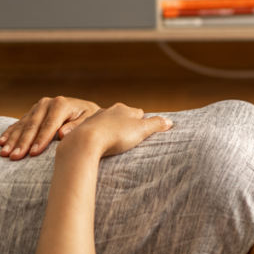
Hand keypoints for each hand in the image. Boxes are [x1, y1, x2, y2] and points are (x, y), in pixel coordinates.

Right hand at [0, 96, 101, 159]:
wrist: (85, 111)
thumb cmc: (89, 119)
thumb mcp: (89, 121)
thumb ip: (77, 127)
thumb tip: (62, 134)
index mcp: (61, 104)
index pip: (49, 125)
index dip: (40, 140)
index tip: (33, 154)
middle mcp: (46, 103)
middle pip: (32, 126)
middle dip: (23, 143)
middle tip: (15, 157)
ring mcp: (37, 108)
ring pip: (23, 126)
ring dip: (13, 140)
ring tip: (4, 153)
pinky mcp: (31, 113)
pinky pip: (18, 124)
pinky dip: (9, 133)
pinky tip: (1, 143)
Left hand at [57, 103, 171, 159]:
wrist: (87, 140)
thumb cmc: (116, 135)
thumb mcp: (141, 130)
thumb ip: (156, 125)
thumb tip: (170, 121)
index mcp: (124, 109)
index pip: (138, 113)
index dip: (143, 122)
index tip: (144, 131)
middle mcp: (109, 110)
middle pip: (122, 116)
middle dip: (126, 124)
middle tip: (130, 137)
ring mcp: (95, 118)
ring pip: (106, 122)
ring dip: (111, 129)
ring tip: (114, 142)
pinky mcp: (83, 128)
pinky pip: (94, 131)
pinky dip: (98, 136)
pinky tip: (99, 144)